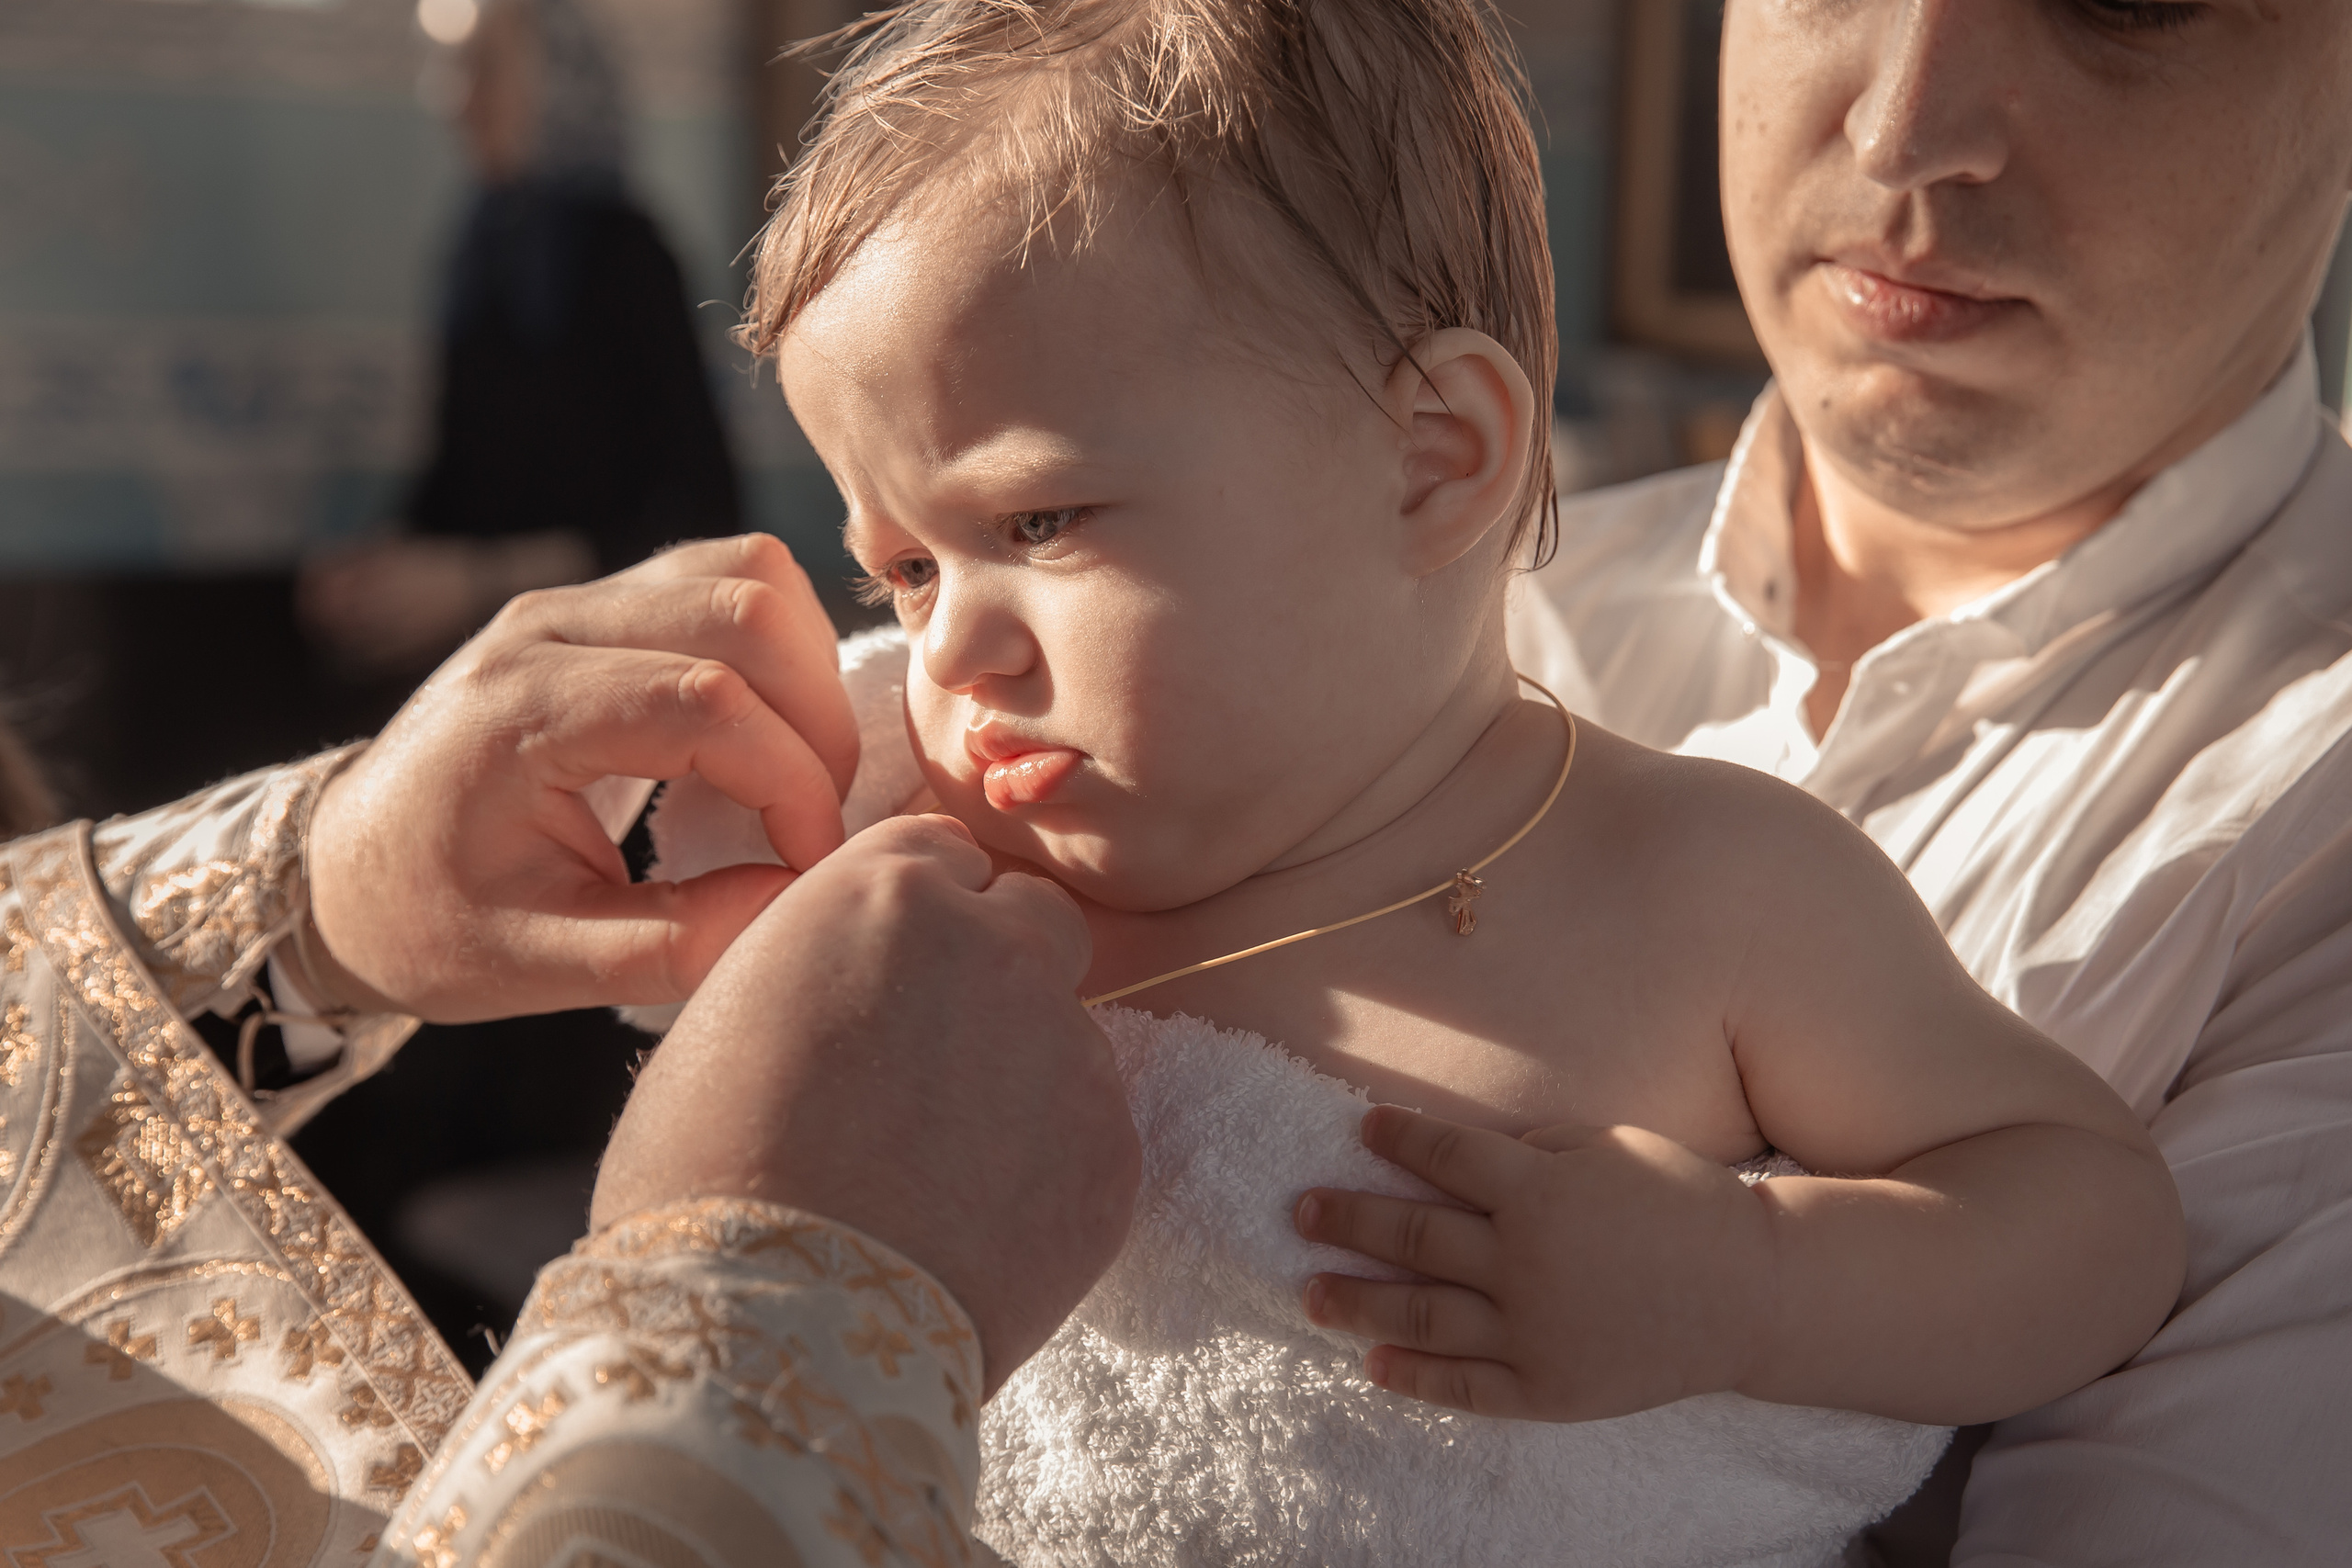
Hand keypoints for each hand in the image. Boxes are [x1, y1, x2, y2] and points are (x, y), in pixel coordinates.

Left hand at [304, 534, 859, 1020]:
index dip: (788, 782)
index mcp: (520, 708)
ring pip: (749, 575)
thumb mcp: (537, 965)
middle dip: (813, 724)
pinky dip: (782, 647)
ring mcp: (579, 600)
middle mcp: (549, 626)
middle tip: (812, 818)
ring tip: (796, 772)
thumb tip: (795, 895)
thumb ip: (671, 943)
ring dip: (805, 674)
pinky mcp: (608, 601)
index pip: (705, 701)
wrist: (346, 868)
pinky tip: (770, 729)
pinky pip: (731, 578)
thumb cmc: (430, 920)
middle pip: (744, 611)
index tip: (810, 861)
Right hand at [592, 814, 1140, 1396]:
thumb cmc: (705, 1173)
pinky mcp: (1114, 1150)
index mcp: (889, 891)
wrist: (773, 1325)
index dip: (918, 915)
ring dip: (1019, 1074)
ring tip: (936, 1169)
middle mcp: (999, 946)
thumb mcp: (733, 1012)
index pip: (943, 854)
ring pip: (1065, 1031)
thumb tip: (863, 972)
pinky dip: (1046, 1166)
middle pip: (1034, 918)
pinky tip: (972, 1222)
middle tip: (931, 1057)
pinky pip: (1089, 1131)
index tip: (890, 972)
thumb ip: (826, 959)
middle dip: (996, 965)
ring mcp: (1071, 1047)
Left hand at [1294, 1106, 1773, 1421]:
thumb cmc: (1682, 1203)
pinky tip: (1373, 1366)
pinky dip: (1414, 1379)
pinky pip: (1465, 1386)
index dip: (1398, 1138)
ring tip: (1310, 1292)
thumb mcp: (1610, 1146)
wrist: (1754, 1293)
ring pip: (1421, 1314)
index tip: (1362, 1129)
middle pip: (1413, 1233)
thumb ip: (1534, 1145)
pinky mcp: (1548, 1388)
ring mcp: (1533, 1330)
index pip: (1444, 1155)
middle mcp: (1524, 1259)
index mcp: (1539, 1189)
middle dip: (1348, 1219)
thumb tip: (1462, 1148)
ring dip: (1357, 1301)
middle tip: (1301, 1211)